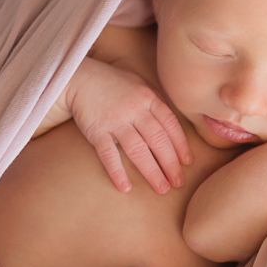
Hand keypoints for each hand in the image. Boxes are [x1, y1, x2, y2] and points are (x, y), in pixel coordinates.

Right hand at [67, 58, 191, 193]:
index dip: (181, 145)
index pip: (171, 125)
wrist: (79, 78)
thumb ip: (156, 103)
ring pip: (138, 150)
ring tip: (162, 189)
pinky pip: (108, 153)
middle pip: (158, 140)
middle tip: (178, 182)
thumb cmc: (114, 84)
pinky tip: (125, 187)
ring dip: (151, 171)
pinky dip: (117, 171)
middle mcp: (135, 110)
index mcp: (148, 99)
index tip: (187, 162)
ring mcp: (115, 121)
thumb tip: (173, 126)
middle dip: (171, 164)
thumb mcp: (140, 86)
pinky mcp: (96, 130)